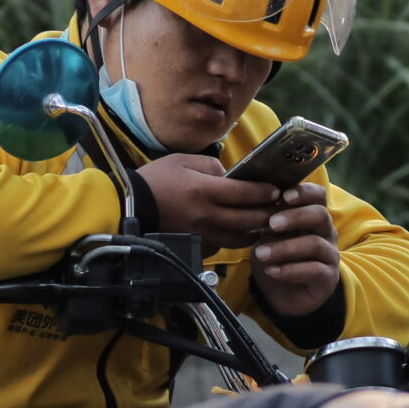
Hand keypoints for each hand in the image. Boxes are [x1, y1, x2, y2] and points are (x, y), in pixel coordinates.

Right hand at [137, 154, 277, 249]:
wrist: (132, 206)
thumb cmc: (156, 180)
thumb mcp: (183, 160)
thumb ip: (211, 166)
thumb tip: (230, 176)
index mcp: (204, 191)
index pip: (244, 194)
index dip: (264, 193)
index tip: (275, 191)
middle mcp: (206, 216)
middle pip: (248, 220)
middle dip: (267, 214)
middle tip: (276, 208)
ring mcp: (201, 234)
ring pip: (239, 239)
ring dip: (255, 232)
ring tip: (262, 223)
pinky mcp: (196, 246)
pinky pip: (223, 246)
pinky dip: (235, 241)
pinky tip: (240, 233)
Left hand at [252, 182, 340, 317]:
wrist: (281, 296)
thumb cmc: (277, 259)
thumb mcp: (268, 237)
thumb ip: (269, 220)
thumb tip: (261, 204)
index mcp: (312, 217)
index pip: (318, 195)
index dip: (304, 192)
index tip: (283, 196)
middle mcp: (326, 233)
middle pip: (320, 215)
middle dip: (294, 217)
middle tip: (271, 224)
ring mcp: (329, 255)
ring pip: (315, 243)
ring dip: (285, 247)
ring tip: (261, 253)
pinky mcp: (328, 278)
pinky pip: (314, 270)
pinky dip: (289, 270)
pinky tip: (271, 271)